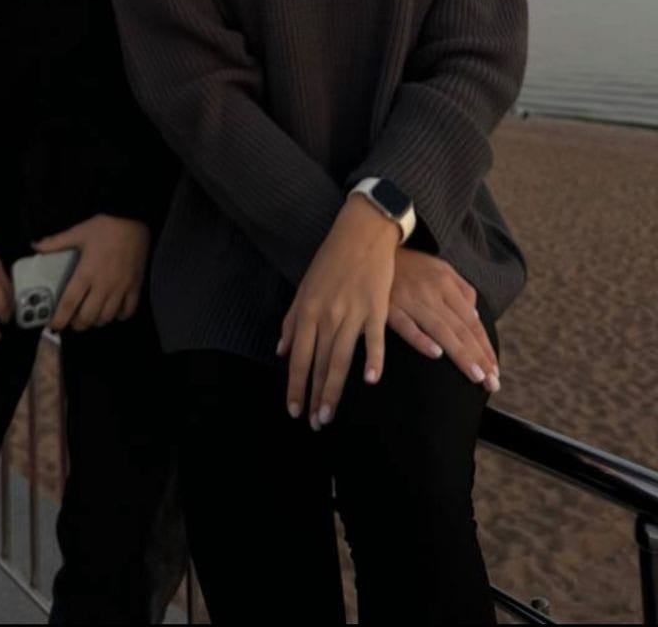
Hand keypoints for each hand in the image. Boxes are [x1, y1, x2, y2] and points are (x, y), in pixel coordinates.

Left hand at [32, 214, 149, 331]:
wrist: (132, 219)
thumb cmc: (104, 227)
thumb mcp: (78, 232)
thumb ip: (56, 242)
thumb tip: (34, 246)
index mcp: (85, 273)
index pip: (69, 303)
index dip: (60, 319)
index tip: (54, 326)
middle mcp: (103, 285)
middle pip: (88, 317)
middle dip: (78, 324)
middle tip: (73, 321)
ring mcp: (121, 288)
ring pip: (107, 317)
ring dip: (97, 321)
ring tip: (91, 316)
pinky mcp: (135, 286)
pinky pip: (128, 310)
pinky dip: (120, 316)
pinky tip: (114, 311)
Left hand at [277, 195, 395, 429]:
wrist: (360, 233)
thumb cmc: (330, 261)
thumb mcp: (304, 287)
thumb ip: (292, 320)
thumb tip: (282, 350)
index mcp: (307, 310)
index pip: (299, 357)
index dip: (296, 386)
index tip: (294, 411)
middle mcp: (326, 314)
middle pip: (319, 363)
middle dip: (315, 396)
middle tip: (315, 423)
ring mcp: (351, 311)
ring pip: (340, 358)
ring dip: (334, 389)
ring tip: (329, 414)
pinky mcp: (375, 306)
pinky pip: (374, 338)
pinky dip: (373, 359)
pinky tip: (370, 381)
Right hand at [387, 250, 499, 392]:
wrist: (373, 247)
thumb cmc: (409, 264)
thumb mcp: (440, 267)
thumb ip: (461, 289)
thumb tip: (475, 316)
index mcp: (446, 283)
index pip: (471, 321)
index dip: (484, 346)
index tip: (495, 371)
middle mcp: (431, 291)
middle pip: (460, 328)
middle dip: (479, 357)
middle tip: (493, 383)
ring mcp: (410, 299)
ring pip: (440, 330)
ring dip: (460, 354)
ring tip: (476, 375)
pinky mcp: (387, 306)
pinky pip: (406, 325)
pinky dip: (420, 338)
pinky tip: (435, 353)